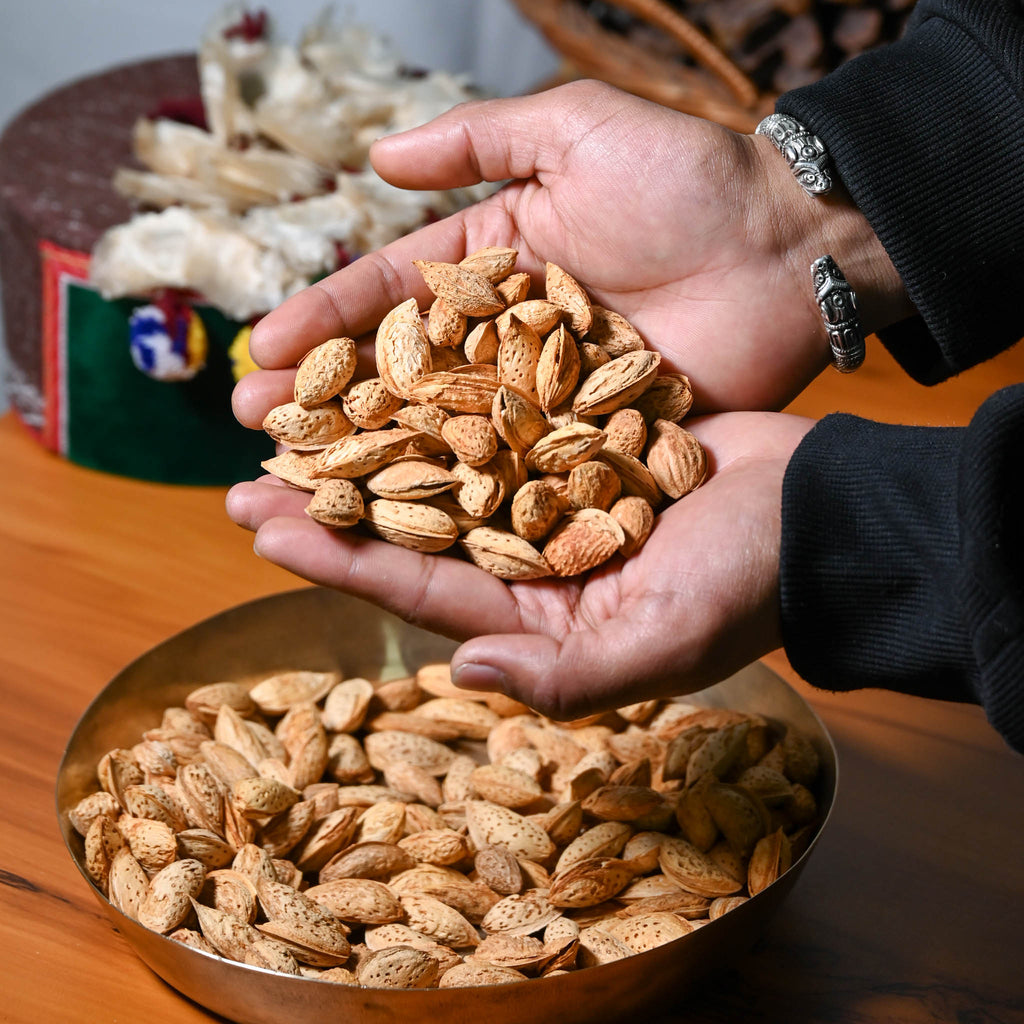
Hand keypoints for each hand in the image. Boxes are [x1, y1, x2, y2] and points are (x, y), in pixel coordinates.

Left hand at [226, 412, 813, 717]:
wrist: (822, 507)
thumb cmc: (753, 582)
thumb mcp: (666, 641)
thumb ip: (568, 674)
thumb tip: (468, 676)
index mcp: (539, 614)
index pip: (421, 589)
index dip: (338, 558)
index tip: (260, 525)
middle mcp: (532, 558)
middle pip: (415, 526)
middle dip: (331, 501)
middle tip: (245, 472)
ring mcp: (551, 492)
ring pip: (444, 463)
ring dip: (373, 439)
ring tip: (297, 413)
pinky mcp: (576, 434)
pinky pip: (496, 410)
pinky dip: (445, 388)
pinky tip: (392, 360)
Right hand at [232, 79, 907, 432]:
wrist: (786, 249)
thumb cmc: (687, 181)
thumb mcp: (577, 132)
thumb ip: (481, 139)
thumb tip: (375, 156)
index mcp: (494, 268)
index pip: (392, 297)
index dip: (328, 323)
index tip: (266, 351)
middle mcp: (508, 340)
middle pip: (405, 376)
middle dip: (331, 401)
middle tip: (257, 433)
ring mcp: (546, 400)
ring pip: (448, 433)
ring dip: (378, 459)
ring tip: (306, 487)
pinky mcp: (589, 445)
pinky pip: (518, 474)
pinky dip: (467, 496)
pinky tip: (406, 522)